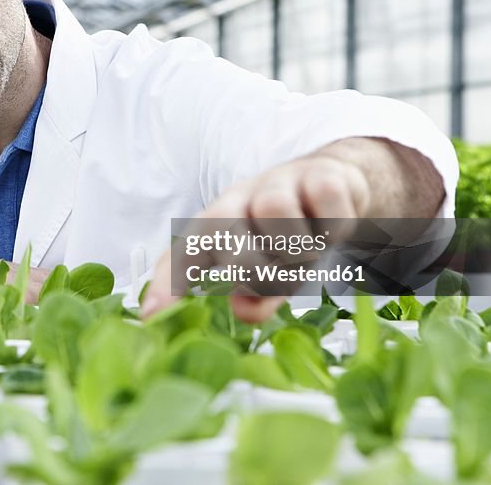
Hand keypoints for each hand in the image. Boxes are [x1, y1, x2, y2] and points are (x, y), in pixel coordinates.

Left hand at [142, 152, 369, 321]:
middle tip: (275, 280)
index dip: (166, 282)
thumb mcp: (271, 271)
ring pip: (274, 208)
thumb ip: (257, 296)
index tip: (154, 316)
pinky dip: (330, 226)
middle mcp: (243, 198)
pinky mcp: (321, 175)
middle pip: (224, 225)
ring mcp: (280, 182)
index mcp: (220, 223)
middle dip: (250, 266)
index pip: (184, 251)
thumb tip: (243, 312)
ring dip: (294, 245)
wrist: (335, 185)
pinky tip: (330, 233)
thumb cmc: (289, 234)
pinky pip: (323, 199)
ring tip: (306, 254)